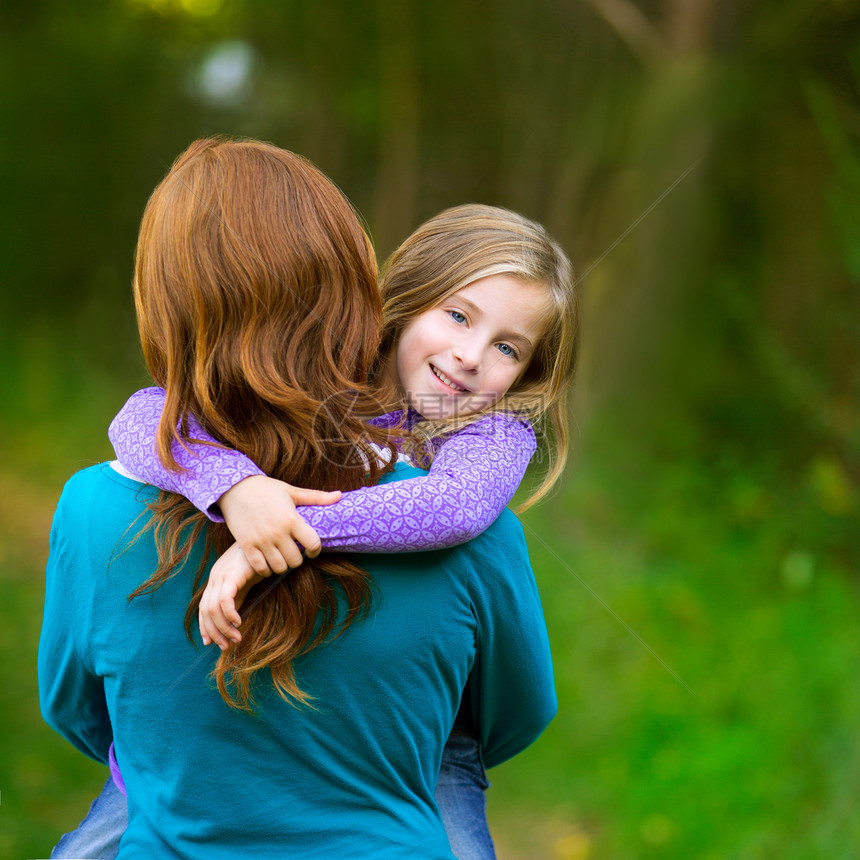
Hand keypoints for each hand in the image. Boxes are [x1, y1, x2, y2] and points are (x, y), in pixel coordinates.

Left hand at [199, 542, 263, 648]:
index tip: (211, 642)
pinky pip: (225, 600)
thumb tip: (232, 621)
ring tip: (236, 639)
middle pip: (205, 611)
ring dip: (223, 628)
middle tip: (226, 646)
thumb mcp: (245, 583)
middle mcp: (215, 578)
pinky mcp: (231, 576)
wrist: (266, 541)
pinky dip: (229, 615)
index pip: (203, 607)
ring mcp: (221, 576)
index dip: (205, 626)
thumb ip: (237, 599)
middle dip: (214, 632)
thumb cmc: (258, 561)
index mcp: (216, 579)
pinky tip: (238, 623)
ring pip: (213, 609)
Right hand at [217, 475, 340, 575]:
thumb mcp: (292, 491)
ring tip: (281, 558)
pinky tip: (268, 562)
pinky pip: (260, 568)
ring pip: (279, 567)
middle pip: (296, 560)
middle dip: (298, 559)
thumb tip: (340, 495)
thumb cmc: (266, 489)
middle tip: (295, 553)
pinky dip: (266, 569)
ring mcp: (261, 540)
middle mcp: (278, 532)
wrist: (235, 488)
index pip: (313, 544)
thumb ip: (317, 497)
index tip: (312, 550)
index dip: (316, 550)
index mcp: (292, 519)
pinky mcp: (246, 545)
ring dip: (283, 566)